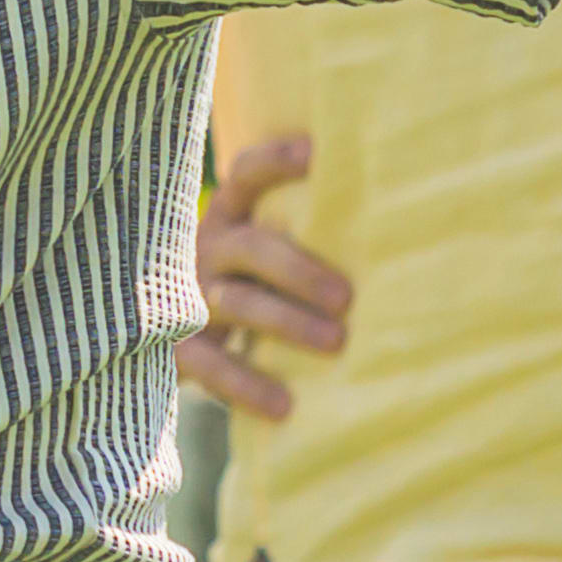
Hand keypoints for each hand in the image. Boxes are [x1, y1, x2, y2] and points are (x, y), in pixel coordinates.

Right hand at [178, 129, 356, 423]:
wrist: (166, 337)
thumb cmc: (246, 281)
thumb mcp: (259, 249)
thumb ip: (299, 233)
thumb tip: (396, 221)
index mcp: (228, 216)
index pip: (244, 176)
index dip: (274, 162)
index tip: (315, 155)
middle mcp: (204, 248)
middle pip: (251, 247)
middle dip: (301, 270)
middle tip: (348, 298)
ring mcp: (185, 297)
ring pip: (238, 304)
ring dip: (288, 323)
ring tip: (337, 345)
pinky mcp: (175, 348)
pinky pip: (211, 366)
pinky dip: (248, 385)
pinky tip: (285, 407)